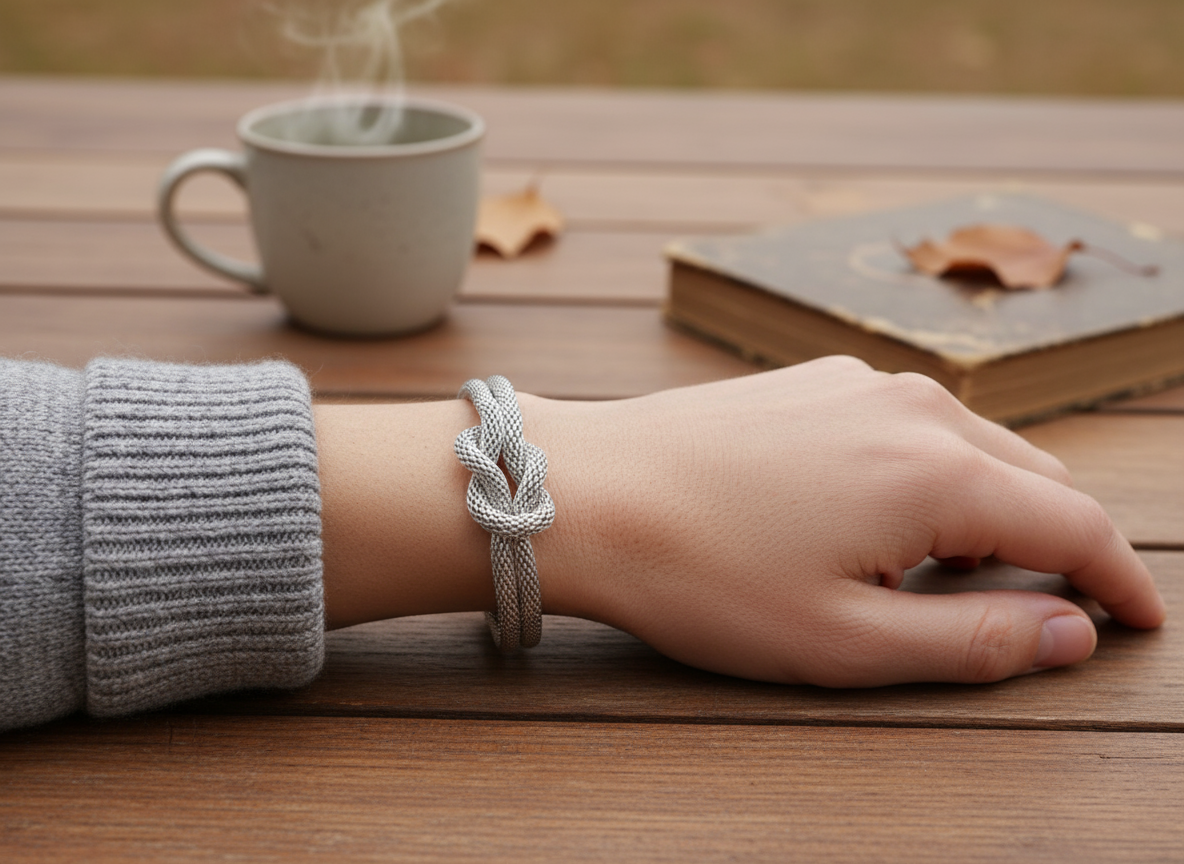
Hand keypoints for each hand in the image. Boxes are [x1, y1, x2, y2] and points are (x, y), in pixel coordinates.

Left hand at [525, 356, 1164, 685]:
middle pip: (1031, 477)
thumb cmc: (701, 575)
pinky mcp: (811, 381)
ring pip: (970, 448)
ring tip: (941, 578)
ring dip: (986, 510)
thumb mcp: (844, 641)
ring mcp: (857, 383)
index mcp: (936, 471)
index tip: (1138, 618)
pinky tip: (876, 523)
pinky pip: (907, 427)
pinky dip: (927, 477)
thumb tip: (1069, 631)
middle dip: (1054, 544)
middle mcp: (911, 407)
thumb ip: (973, 641)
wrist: (584, 492)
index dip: (1119, 579)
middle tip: (1038, 611)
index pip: (1076, 523)